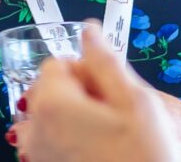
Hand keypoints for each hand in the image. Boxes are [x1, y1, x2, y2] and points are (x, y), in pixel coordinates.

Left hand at [15, 20, 180, 161]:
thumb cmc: (145, 157)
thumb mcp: (136, 100)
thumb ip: (106, 60)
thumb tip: (89, 31)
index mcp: (53, 105)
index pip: (56, 63)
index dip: (86, 70)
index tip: (109, 88)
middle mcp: (35, 130)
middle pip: (48, 90)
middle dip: (77, 93)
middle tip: (113, 113)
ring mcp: (36, 156)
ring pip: (50, 117)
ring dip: (73, 118)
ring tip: (108, 135)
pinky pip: (50, 143)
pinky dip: (68, 141)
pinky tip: (98, 151)